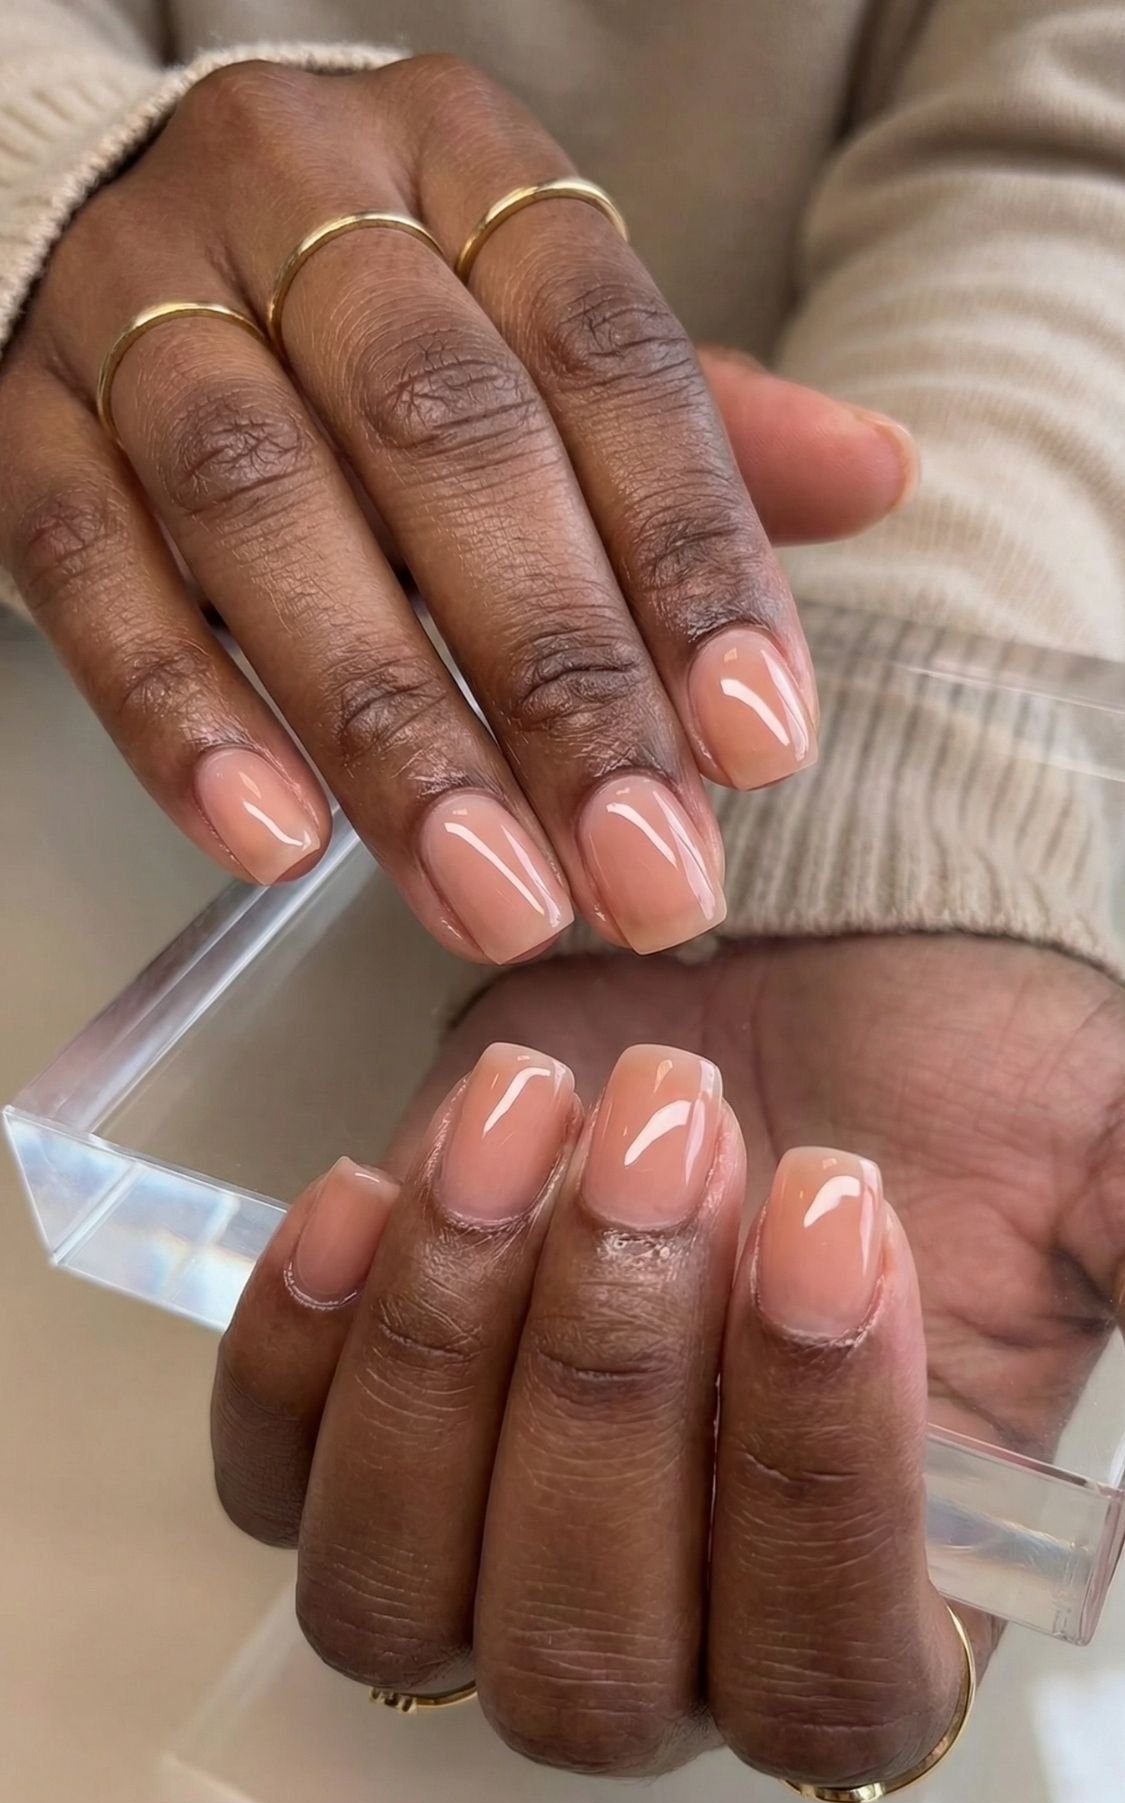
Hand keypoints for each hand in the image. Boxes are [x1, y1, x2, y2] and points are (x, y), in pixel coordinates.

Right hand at [0, 56, 913, 964]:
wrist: (111, 222)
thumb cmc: (379, 318)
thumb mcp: (540, 334)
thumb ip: (689, 424)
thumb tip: (877, 476)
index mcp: (470, 167)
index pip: (609, 355)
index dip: (689, 555)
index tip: (755, 745)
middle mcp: (301, 202)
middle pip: (445, 439)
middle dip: (557, 680)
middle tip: (640, 876)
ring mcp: (137, 303)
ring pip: (260, 507)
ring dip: (387, 725)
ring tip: (489, 894)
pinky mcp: (21, 417)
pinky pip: (83, 564)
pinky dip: (178, 711)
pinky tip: (273, 840)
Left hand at [213, 1040, 967, 1786]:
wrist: (796, 976)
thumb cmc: (953, 1090)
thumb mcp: (1096, 1172)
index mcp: (875, 1619)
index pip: (825, 1675)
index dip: (817, 1471)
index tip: (831, 1213)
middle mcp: (671, 1634)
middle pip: (589, 1659)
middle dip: (614, 1378)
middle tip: (670, 1127)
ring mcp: (492, 1546)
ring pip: (401, 1598)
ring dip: (452, 1350)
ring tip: (532, 1120)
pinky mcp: (362, 1432)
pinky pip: (272, 1478)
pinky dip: (300, 1346)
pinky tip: (374, 1185)